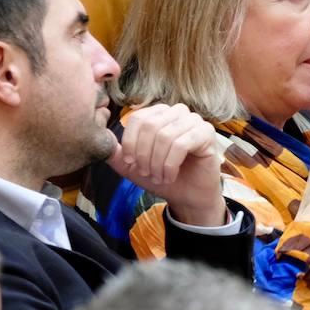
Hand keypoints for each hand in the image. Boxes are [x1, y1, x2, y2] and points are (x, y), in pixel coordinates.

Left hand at [108, 103, 226, 226]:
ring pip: (165, 135)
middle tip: (145, 173)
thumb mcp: (133, 166)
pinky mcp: (207, 133)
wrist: (188, 196)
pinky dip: (171, 164)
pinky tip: (170, 177)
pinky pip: (182, 144)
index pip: (138, 118)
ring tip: (158, 177)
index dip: (130, 142)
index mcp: (159, 114)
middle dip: (143, 154)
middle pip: (151, 126)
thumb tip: (102, 138)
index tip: (130, 163)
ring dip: (157, 162)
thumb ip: (117, 153)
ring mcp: (194, 121)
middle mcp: (177, 112)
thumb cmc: (162, 177)